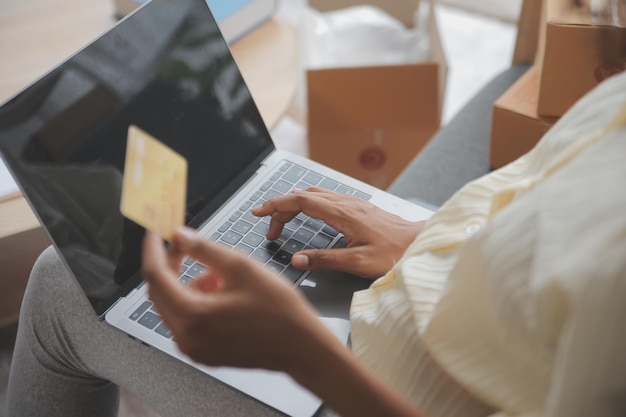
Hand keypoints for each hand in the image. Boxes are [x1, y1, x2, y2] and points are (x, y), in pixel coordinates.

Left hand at [141, 228, 339, 371]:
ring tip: (223, 276)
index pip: (155, 276)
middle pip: (161, 293)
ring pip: (176, 305)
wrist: (301, 346)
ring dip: (190, 284)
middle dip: (172, 265)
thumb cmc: (279, 312)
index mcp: (191, 316)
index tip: (155, 234)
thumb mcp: (240, 268)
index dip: (154, 250)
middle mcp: (187, 338)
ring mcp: (195, 349)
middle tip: (185, 244)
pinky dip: (199, 302)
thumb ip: (204, 249)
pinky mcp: (205, 353)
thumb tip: (180, 236)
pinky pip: (189, 320)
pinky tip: (224, 293)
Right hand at [252, 187, 425, 277]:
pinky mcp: (358, 208)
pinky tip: (308, 214)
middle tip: (269, 228)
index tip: (259, 212)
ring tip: (282, 221)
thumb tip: (297, 260)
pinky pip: (325, 198)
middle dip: (281, 208)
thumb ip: (326, 260)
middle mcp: (345, 203)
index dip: (276, 205)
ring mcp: (352, 203)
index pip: (300, 201)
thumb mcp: (359, 262)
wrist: (421, 242)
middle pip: (303, 195)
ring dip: (294, 205)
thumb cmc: (396, 253)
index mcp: (342, 213)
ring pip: (314, 194)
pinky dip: (308, 204)